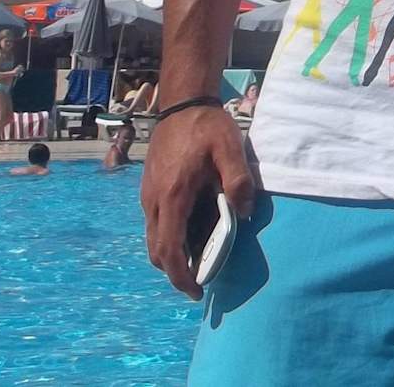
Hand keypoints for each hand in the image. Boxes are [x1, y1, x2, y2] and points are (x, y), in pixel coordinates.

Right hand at [141, 107, 257, 299]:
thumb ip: (239, 182)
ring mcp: (148, 195)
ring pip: (154, 238)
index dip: (180, 276)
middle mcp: (153, 201)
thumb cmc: (207, 126)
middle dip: (175, 271)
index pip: (169, 250)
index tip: (195, 292)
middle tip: (200, 279)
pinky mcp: (150, 188)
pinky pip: (156, 223)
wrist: (182, 102)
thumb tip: (245, 213)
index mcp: (172, 197)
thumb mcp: (230, 149)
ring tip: (199, 256)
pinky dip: (170, 236)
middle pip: (157, 251)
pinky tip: (193, 229)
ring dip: (172, 254)